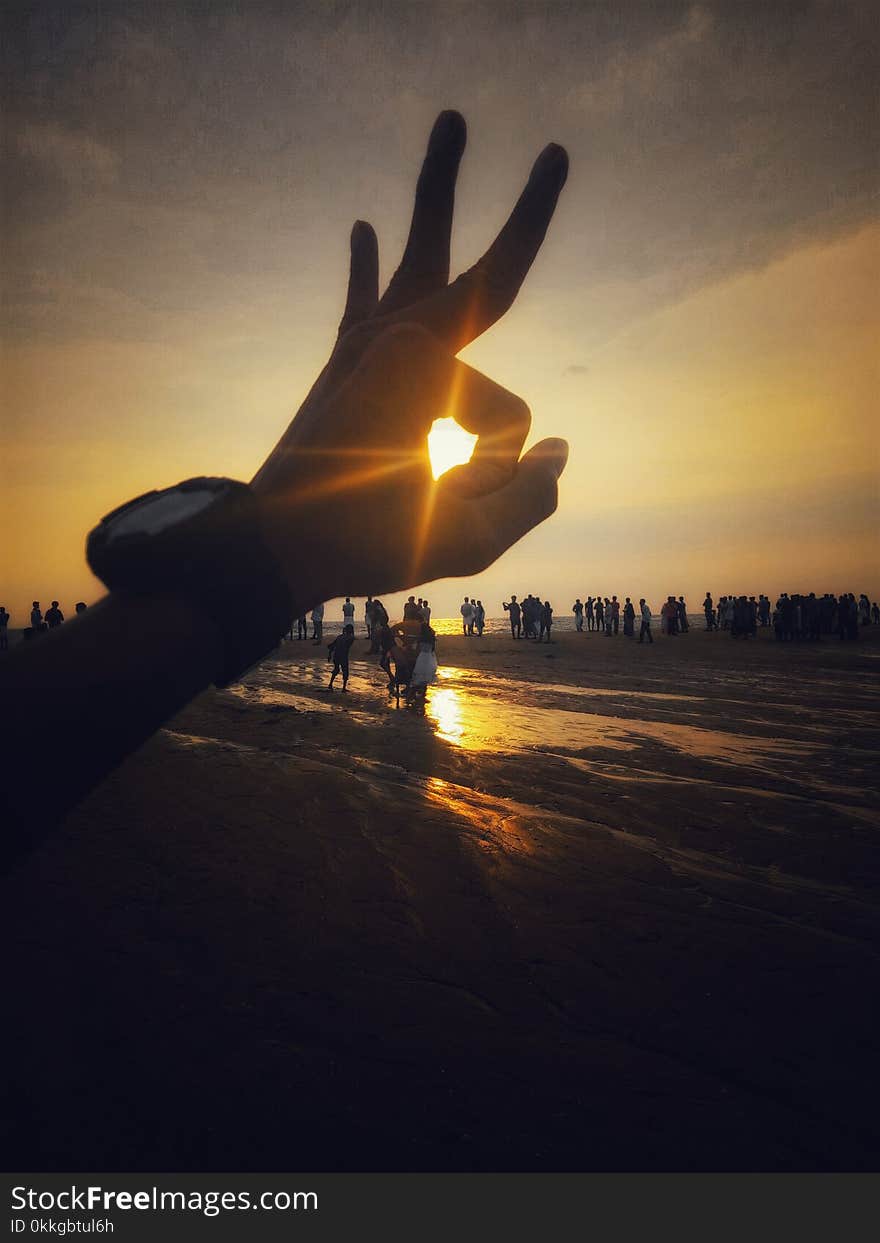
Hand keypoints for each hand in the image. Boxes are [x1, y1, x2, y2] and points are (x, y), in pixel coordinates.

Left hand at [252, 111, 568, 605]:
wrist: (264, 548)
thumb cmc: (362, 546)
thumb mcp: (465, 543)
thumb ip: (532, 498)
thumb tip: (562, 451)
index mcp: (423, 366)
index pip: (509, 416)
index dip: (492, 473)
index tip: (447, 503)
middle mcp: (396, 336)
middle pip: (487, 276)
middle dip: (526, 216)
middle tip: (555, 153)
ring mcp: (366, 343)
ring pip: (422, 260)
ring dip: (437, 192)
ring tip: (451, 120)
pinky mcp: (343, 361)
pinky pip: (361, 299)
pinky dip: (365, 268)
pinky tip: (359, 229)